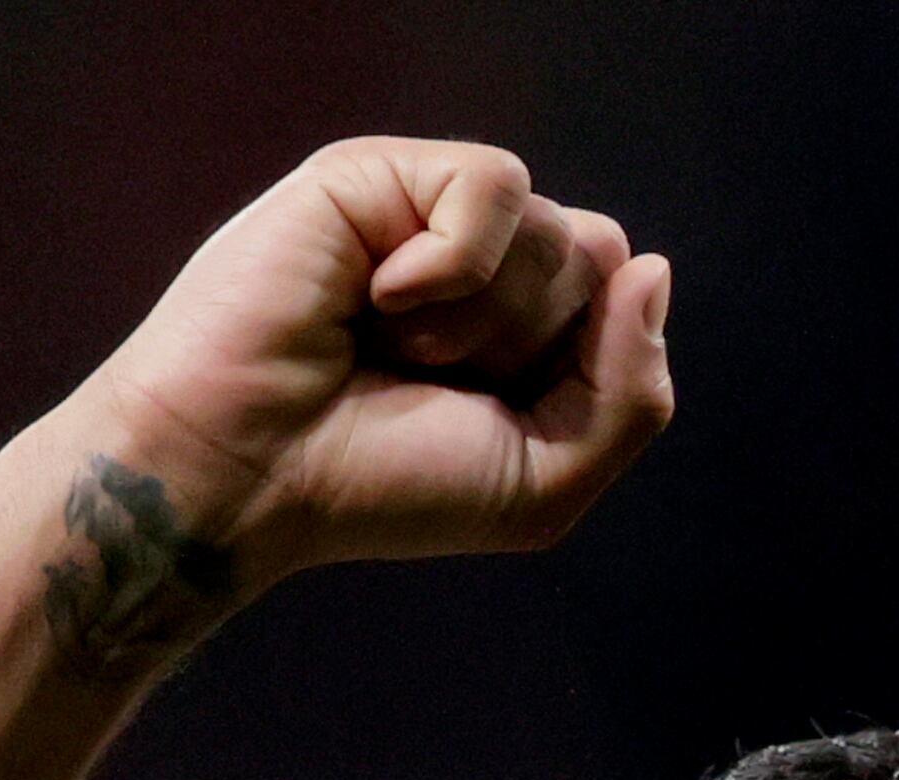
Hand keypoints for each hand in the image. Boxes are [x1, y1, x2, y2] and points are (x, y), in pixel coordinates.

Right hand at [67, 139, 675, 595]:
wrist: (247, 475)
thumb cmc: (375, 485)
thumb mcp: (546, 478)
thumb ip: (632, 392)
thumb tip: (651, 265)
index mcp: (521, 323)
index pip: (622, 298)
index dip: (578, 370)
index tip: (487, 416)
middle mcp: (480, 259)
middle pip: (595, 258)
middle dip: (526, 347)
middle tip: (422, 381)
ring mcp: (427, 212)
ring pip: (552, 229)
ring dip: (479, 322)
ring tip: (385, 347)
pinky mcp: (378, 175)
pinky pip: (494, 186)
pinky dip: (451, 264)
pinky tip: (378, 298)